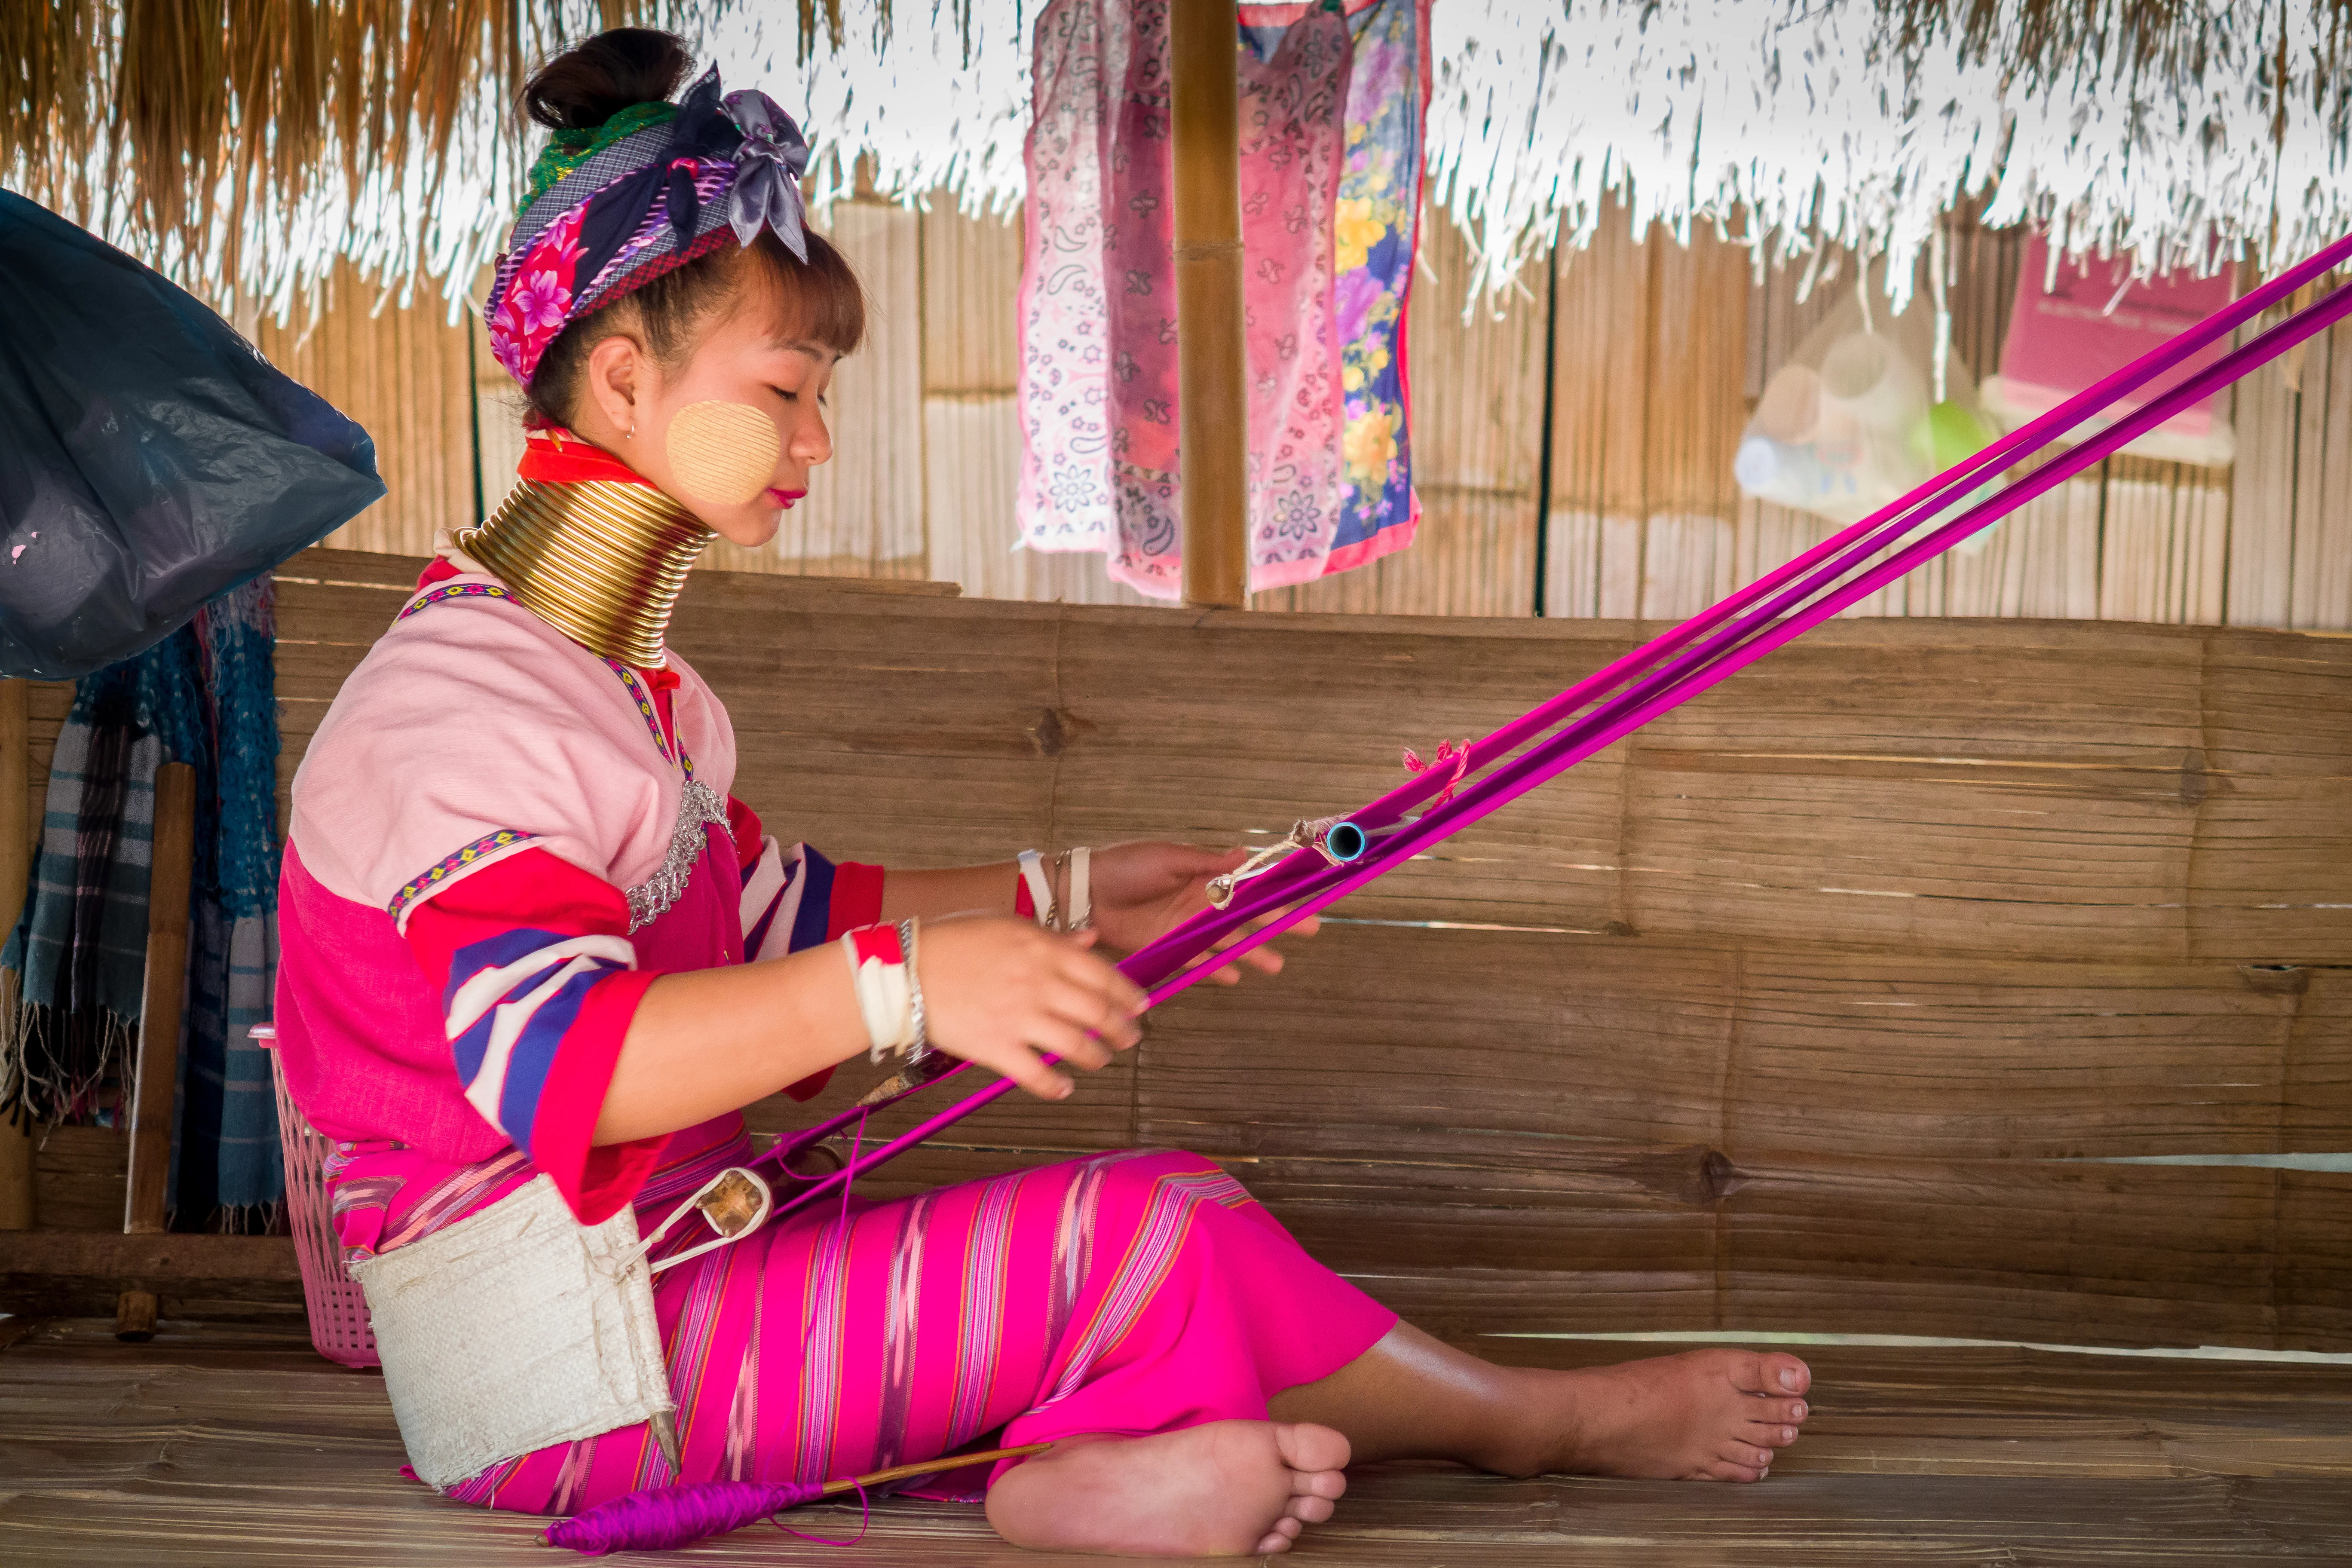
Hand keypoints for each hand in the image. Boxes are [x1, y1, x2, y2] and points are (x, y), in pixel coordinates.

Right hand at [914, 915, 1145, 1100]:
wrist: (902, 970)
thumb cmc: (951, 941)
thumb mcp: (1006, 925)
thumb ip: (1054, 936)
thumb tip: (1091, 939)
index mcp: (1043, 949)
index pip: (1103, 974)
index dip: (1128, 994)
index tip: (1140, 1006)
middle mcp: (1038, 982)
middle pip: (1098, 1012)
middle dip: (1122, 1030)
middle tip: (1129, 1039)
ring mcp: (1018, 1016)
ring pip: (1076, 1046)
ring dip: (1097, 1057)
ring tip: (1101, 1060)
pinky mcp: (996, 1047)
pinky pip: (1037, 1074)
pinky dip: (1056, 1086)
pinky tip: (1064, 1088)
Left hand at [1083, 841, 1320, 984]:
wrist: (1085, 894)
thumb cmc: (1124, 866)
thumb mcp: (1167, 857)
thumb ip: (1205, 862)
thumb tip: (1244, 853)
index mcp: (1203, 876)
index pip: (1247, 884)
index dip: (1275, 890)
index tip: (1303, 895)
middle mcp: (1199, 904)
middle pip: (1245, 916)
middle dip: (1275, 923)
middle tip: (1308, 931)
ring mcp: (1186, 928)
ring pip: (1227, 941)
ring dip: (1251, 951)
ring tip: (1275, 963)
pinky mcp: (1168, 947)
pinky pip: (1198, 960)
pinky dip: (1215, 968)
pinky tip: (1232, 977)